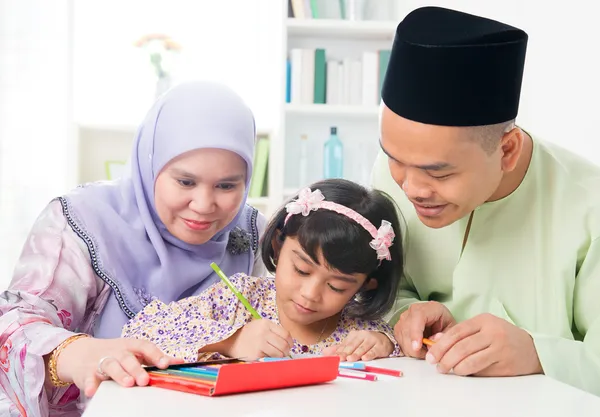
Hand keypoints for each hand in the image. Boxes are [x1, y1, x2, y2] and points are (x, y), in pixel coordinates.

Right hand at [56, 337, 182, 396]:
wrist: (81, 353)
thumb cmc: (115, 354)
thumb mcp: (135, 353)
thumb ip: (155, 358)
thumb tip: (180, 363)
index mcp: (130, 346)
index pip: (144, 346)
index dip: (155, 354)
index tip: (165, 364)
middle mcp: (117, 352)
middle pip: (127, 357)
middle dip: (136, 368)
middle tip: (145, 380)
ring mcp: (101, 361)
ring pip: (110, 365)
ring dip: (119, 374)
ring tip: (127, 383)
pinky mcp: (86, 373)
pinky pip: (88, 378)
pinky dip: (90, 384)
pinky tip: (93, 391)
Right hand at [223, 320, 293, 358]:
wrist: (230, 341)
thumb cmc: (246, 334)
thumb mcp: (259, 326)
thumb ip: (272, 331)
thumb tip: (288, 341)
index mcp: (266, 323)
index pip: (285, 333)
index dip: (290, 341)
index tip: (290, 345)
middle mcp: (264, 332)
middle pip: (284, 344)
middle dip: (287, 350)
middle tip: (286, 353)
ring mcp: (260, 343)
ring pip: (279, 352)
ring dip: (282, 356)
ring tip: (279, 356)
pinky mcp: (257, 353)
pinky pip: (271, 357)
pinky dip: (273, 359)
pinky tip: (270, 357)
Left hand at [321, 330, 393, 361]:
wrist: (385, 340)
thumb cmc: (366, 343)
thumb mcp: (353, 344)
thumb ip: (339, 348)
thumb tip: (324, 352)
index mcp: (354, 335)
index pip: (345, 344)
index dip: (338, 352)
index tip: (333, 358)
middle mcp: (362, 336)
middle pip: (352, 346)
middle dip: (346, 353)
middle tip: (340, 359)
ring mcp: (371, 340)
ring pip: (362, 348)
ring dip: (356, 354)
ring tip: (350, 359)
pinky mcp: (380, 346)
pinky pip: (373, 351)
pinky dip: (369, 354)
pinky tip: (365, 358)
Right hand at [394, 301, 455, 358]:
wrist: (440, 323)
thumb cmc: (446, 326)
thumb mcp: (451, 331)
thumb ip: (443, 337)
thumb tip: (431, 343)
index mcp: (430, 308)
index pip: (418, 316)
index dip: (415, 332)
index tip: (417, 347)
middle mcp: (414, 311)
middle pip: (406, 328)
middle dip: (414, 347)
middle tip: (426, 355)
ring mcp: (404, 318)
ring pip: (401, 335)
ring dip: (411, 349)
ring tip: (423, 351)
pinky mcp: (399, 327)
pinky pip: (398, 340)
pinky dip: (406, 349)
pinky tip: (417, 350)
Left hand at [426, 313, 542, 376]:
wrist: (532, 349)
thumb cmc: (502, 337)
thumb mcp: (483, 328)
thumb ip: (461, 333)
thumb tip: (435, 340)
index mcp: (484, 320)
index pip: (456, 332)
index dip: (441, 345)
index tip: (431, 354)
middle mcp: (493, 333)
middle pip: (461, 347)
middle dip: (445, 358)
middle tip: (437, 365)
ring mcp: (500, 349)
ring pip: (470, 361)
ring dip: (455, 368)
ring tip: (447, 370)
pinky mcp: (505, 365)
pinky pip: (481, 371)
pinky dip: (468, 373)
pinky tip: (462, 372)